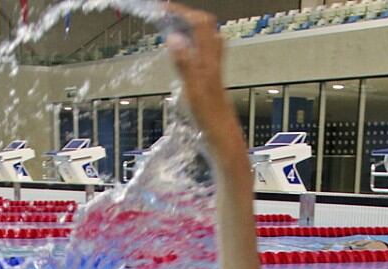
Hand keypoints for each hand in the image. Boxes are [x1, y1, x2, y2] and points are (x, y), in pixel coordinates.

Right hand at [163, 4, 237, 146]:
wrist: (223, 137)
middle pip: (205, 26)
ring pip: (206, 38)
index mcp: (208, 59)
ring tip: (172, 26)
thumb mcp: (193, 90)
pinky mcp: (211, 78)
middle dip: (186, 16)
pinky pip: (203, 51)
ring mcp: (214, 68)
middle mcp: (213, 60)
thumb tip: (174, 37)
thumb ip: (184, 62)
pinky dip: (192, 43)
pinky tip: (183, 51)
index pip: (200, 23)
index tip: (163, 8)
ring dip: (191, 28)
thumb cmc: (209, 117)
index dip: (182, 12)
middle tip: (167, 15)